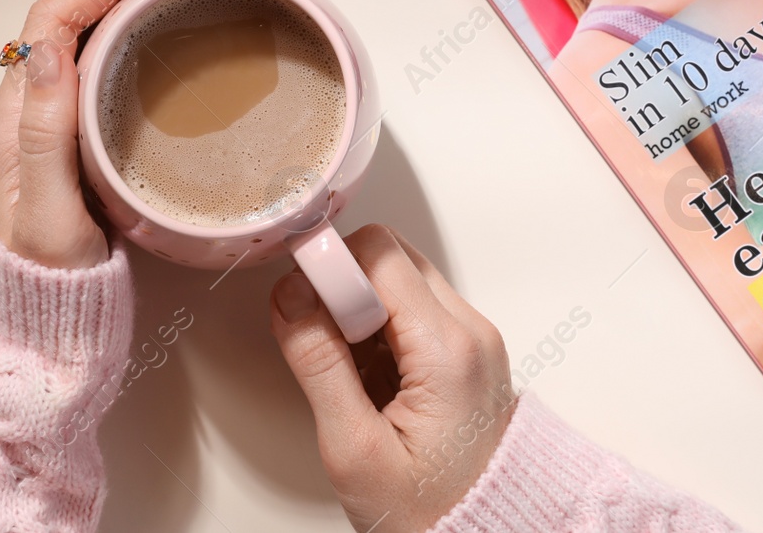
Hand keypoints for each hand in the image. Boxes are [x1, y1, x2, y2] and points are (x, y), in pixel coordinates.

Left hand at [0, 0, 202, 267]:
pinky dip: (128, 38)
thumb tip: (47, 50)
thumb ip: (45, 136)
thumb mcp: (46, 215)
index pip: (53, 24)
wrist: (32, 340)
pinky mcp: (65, 148)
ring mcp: (42, 132)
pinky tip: (160, 39)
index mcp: (10, 125)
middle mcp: (20, 118)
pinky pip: (92, 71)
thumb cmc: (42, 289)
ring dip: (128, 1)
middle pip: (68, 21)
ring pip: (81, 42)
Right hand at [270, 225, 514, 532]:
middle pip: (392, 257)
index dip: (330, 269)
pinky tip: (371, 378)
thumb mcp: (354, 448)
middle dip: (344, 288)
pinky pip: (413, 308)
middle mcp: (471, 331)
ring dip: (361, 309)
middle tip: (326, 347)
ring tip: (353, 375)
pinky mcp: (466, 348)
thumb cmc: (428, 510)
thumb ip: (319, 365)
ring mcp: (473, 338)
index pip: (380, 255)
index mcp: (449, 350)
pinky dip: (380, 327)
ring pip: (401, 277)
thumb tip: (290, 297)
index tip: (299, 302)